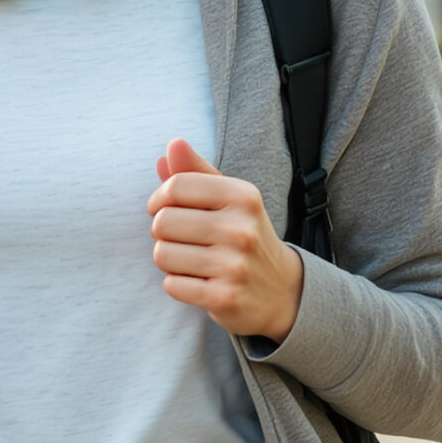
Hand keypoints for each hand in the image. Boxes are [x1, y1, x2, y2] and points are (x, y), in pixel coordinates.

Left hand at [147, 139, 303, 342]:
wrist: (282, 291)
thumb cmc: (243, 236)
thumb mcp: (228, 199)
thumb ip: (196, 171)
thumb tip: (173, 144)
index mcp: (243, 196)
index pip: (175, 186)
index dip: (159, 199)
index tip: (166, 209)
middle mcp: (242, 229)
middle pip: (162, 222)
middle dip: (163, 233)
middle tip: (184, 240)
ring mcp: (235, 265)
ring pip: (162, 255)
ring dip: (169, 260)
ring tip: (193, 261)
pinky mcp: (225, 297)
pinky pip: (171, 285)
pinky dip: (177, 284)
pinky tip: (199, 282)